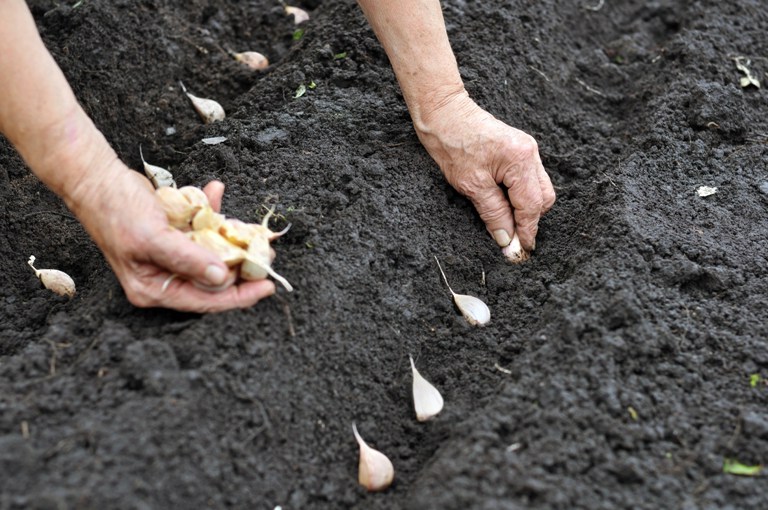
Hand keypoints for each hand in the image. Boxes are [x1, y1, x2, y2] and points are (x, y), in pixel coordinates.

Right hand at [67, 159, 274, 311]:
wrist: (96, 176)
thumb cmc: (116, 211)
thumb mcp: (153, 239)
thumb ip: (188, 260)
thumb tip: (221, 278)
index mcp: (155, 288)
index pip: (205, 301)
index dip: (239, 296)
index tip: (267, 285)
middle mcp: (165, 276)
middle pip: (214, 279)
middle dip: (242, 265)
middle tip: (266, 252)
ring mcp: (172, 255)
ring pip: (213, 253)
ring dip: (232, 238)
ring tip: (253, 228)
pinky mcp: (176, 234)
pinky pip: (204, 229)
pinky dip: (213, 212)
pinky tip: (215, 191)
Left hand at [414, 93, 554, 256]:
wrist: (443, 113)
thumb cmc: (452, 144)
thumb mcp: (471, 185)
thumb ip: (493, 213)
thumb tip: (506, 239)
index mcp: (521, 160)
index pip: (532, 205)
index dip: (527, 230)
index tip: (521, 251)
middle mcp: (530, 153)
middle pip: (543, 198)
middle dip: (530, 220)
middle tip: (512, 240)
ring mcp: (526, 150)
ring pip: (538, 189)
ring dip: (525, 208)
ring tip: (506, 222)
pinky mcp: (518, 150)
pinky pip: (528, 179)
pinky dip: (520, 195)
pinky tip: (504, 204)